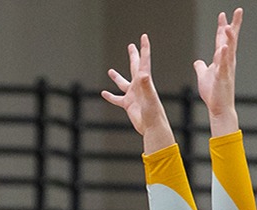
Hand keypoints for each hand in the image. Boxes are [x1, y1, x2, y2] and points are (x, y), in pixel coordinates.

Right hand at [100, 35, 175, 149]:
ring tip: (110, 71)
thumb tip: (142, 74)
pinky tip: (103, 93)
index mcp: (145, 81)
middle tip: (131, 45)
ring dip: (117, 77)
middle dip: (134, 56)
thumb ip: (145, 85)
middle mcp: (139, 86)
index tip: (143, 36)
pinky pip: (117, 99)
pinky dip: (110, 96)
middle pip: (135, 67)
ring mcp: (133, 95)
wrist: (152, 127)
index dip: (144, 48)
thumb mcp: (149, 97)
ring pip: (123, 83)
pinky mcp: (128, 104)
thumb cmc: (153, 113)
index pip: (144, 61)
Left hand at [192, 8, 242, 124]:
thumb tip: (198, 62)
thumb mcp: (204, 76)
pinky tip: (223, 47)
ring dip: (229, 38)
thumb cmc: (213, 92)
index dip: (222, 27)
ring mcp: (226, 69)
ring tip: (228, 26)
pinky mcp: (223, 78)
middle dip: (234, 25)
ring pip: (229, 50)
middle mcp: (227, 61)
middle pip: (231, 40)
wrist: (218, 107)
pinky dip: (223, 56)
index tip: (223, 14)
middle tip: (239, 10)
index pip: (222, 39)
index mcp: (222, 59)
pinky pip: (224, 65)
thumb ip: (201, 67)